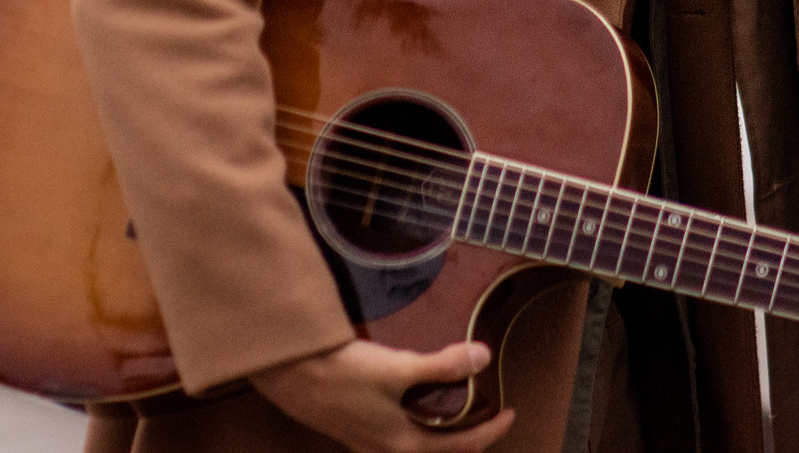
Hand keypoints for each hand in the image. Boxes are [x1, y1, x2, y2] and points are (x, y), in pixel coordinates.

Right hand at [249, 338, 515, 452]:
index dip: (491, 431)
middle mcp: (385, 450)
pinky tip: (404, 401)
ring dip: (436, 432)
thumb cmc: (340, 375)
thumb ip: (441, 366)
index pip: (461, 446)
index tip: (511, 412)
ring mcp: (365, 441)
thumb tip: (482, 356)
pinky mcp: (349, 426)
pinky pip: (391, 434)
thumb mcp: (396, 368)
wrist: (287, 373)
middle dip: (465, 438)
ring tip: (450, 410)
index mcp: (403, 445)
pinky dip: (410, 422)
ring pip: (413, 445)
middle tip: (485, 417)